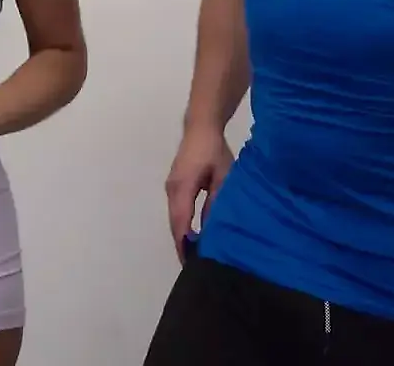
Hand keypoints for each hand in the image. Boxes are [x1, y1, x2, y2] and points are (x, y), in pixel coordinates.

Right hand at [164, 128, 233, 261]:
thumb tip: (212, 227)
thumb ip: (216, 201)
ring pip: (175, 218)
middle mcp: (172, 190)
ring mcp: (171, 188)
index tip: (190, 263)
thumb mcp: (222, 176)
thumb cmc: (214, 150)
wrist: (200, 127)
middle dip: (182, 244)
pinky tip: (193, 235)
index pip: (180, 222)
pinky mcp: (174, 186)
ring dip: (182, 235)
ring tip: (194, 254)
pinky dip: (183, 224)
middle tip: (194, 265)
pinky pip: (177, 210)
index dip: (184, 243)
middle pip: (174, 223)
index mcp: (183, 187)